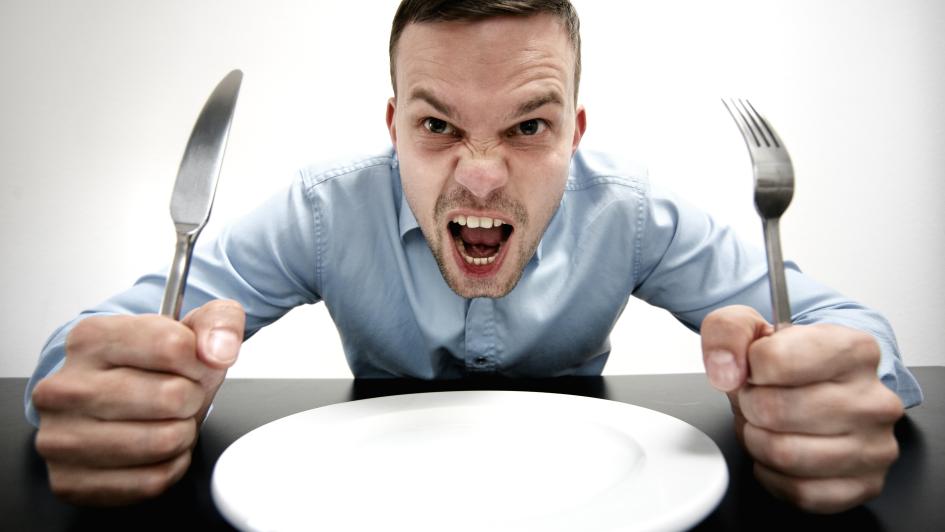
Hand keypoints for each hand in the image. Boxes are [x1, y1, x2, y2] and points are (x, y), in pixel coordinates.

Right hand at [31, 299, 244, 505]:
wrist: (111, 397)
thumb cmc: (150, 365)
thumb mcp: (189, 327)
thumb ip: (218, 322)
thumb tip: (219, 349)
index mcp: (91, 339)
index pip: (173, 347)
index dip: (198, 360)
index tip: (190, 363)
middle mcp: (65, 388)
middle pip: (171, 397)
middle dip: (191, 398)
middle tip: (178, 396)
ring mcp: (61, 438)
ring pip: (163, 442)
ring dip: (182, 434)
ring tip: (166, 420)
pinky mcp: (71, 481)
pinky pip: (152, 480)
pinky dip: (169, 466)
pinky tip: (154, 448)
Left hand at [701, 305, 903, 512]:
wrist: (812, 386)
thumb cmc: (788, 361)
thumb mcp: (749, 327)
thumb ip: (727, 332)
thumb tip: (726, 370)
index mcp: (854, 350)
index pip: (775, 360)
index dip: (749, 367)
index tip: (755, 368)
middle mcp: (874, 399)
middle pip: (775, 410)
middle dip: (750, 406)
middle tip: (757, 400)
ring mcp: (875, 445)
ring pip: (786, 454)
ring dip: (758, 441)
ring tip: (766, 425)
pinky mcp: (865, 484)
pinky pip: (800, 492)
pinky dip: (774, 475)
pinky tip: (778, 452)